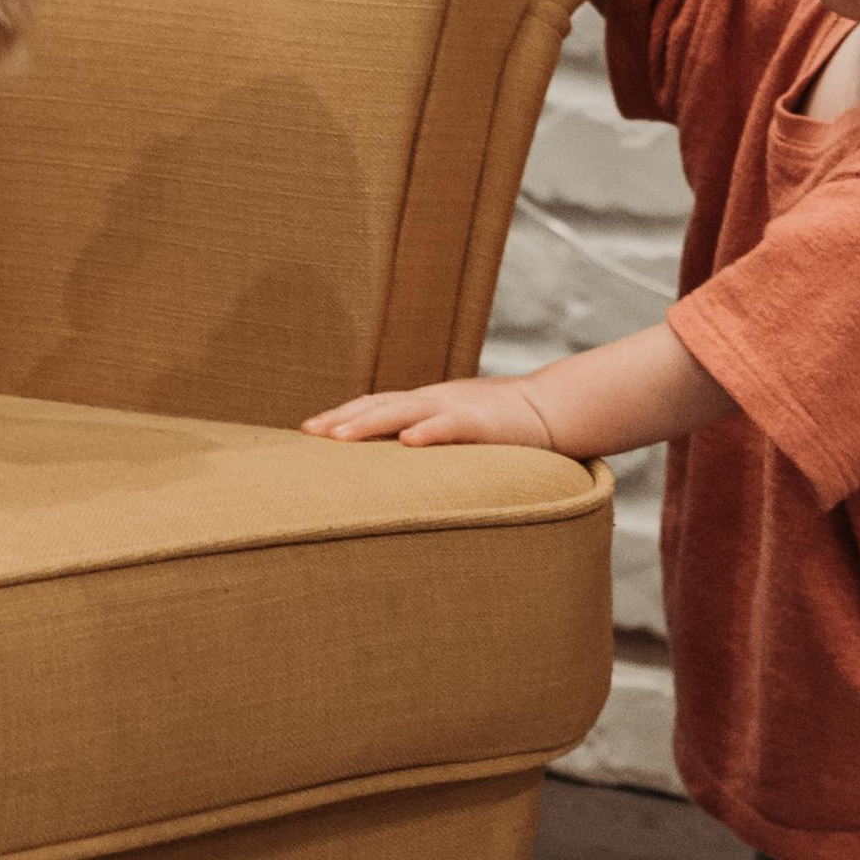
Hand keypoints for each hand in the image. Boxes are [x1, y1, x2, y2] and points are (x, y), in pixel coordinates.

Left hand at [303, 378, 556, 447]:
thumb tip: (396, 458)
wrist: (552, 409)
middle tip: (308, 433)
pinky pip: (452, 426)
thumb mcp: (456, 428)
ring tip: (339, 438)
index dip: (341, 416)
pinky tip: (408, 441)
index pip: (374, 405)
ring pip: (405, 412)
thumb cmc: (502, 426)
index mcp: (425, 404)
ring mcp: (456, 409)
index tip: (308, 431)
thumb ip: (427, 436)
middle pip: (378, 405)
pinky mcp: (482, 423)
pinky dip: (429, 432)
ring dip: (370, 424)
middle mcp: (433, 401)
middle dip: (342, 419)